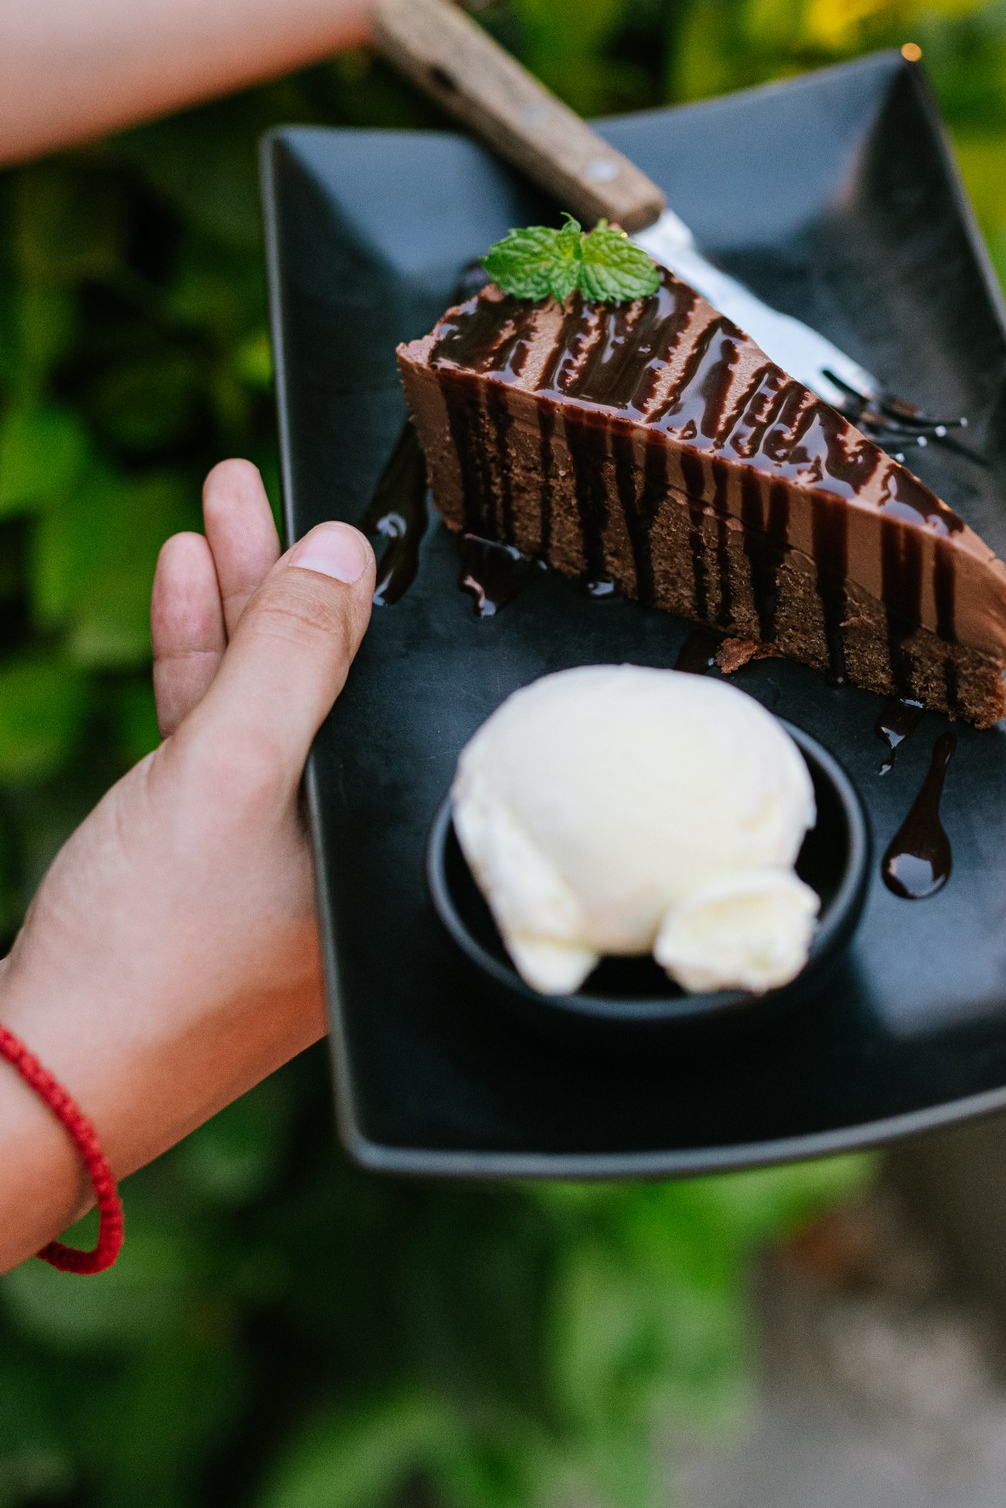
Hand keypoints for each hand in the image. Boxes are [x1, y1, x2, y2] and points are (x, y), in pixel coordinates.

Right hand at [0, 462, 372, 1270]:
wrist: (26, 1082)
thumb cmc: (146, 953)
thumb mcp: (229, 774)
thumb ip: (291, 654)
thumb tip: (345, 552)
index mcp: (396, 855)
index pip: (406, 693)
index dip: (375, 591)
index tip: (358, 506)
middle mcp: (355, 858)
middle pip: (335, 685)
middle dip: (294, 579)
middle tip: (268, 485)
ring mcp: (283, 861)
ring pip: (272, 702)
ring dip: (241, 603)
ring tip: (221, 501)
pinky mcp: (212, 863)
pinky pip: (220, 741)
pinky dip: (201, 665)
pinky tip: (187, 582)